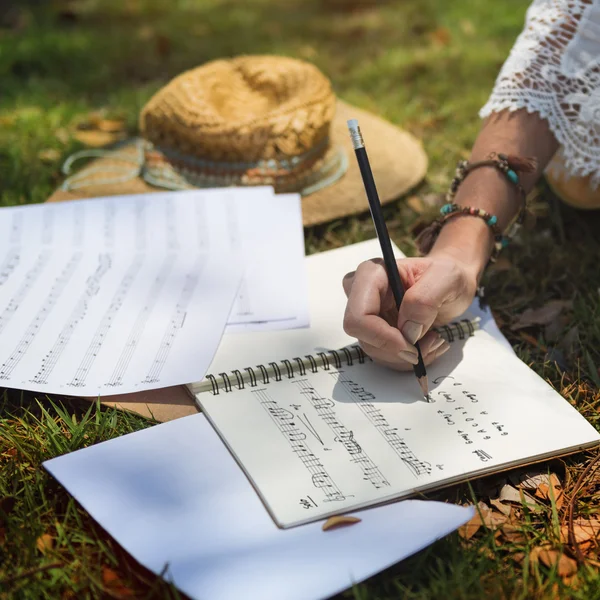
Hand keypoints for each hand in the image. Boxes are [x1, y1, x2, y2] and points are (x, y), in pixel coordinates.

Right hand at [342, 254, 477, 369]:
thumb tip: (408, 329)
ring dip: (406, 356)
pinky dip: (407, 358)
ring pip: (374, 350)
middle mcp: (362, 293)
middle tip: (430, 343)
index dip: (382, 337)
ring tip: (434, 340)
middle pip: (363, 336)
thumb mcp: (447, 278)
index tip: (412, 345)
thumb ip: (425, 299)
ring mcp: (367, 313)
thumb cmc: (447, 275)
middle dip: (398, 349)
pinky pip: (384, 355)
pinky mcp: (375, 329)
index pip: (358, 316)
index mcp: (372, 274)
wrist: (451, 285)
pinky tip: (427, 344)